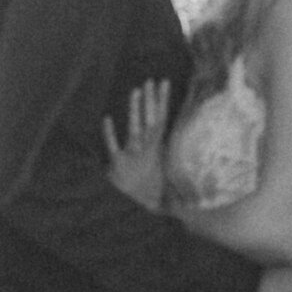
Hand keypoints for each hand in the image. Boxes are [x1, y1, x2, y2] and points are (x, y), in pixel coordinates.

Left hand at [103, 77, 171, 209]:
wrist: (137, 212)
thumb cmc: (148, 192)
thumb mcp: (161, 175)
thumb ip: (166, 155)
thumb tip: (184, 145)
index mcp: (157, 149)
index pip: (162, 119)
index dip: (163, 99)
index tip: (163, 81)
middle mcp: (147, 150)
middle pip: (152, 121)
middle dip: (151, 100)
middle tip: (151, 80)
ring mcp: (133, 156)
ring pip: (135, 130)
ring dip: (135, 111)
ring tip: (135, 91)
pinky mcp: (117, 164)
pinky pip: (113, 147)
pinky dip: (109, 134)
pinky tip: (106, 119)